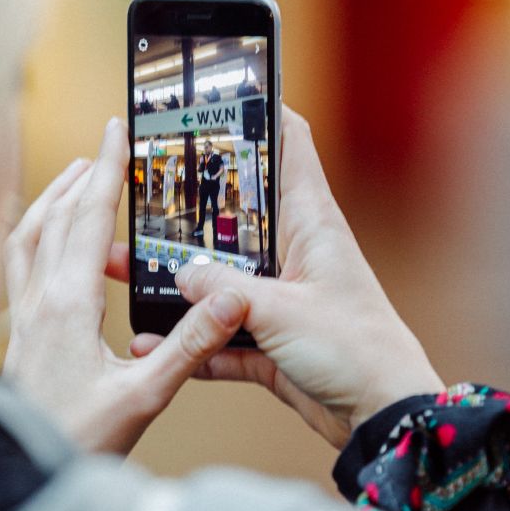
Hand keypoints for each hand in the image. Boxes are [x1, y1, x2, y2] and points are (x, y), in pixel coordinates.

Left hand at [3, 119, 247, 454]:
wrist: (23, 474)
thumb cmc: (81, 440)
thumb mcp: (145, 396)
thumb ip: (191, 345)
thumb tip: (231, 299)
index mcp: (70, 304)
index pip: (88, 219)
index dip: (106, 171)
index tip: (116, 131)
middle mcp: (41, 300)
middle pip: (58, 217)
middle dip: (84, 173)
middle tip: (106, 143)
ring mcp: (25, 315)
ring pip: (30, 235)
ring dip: (53, 198)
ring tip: (76, 176)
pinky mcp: (21, 332)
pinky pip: (20, 263)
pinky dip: (34, 232)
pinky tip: (48, 240)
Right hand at [130, 107, 443, 449]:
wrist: (384, 417)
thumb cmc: (355, 349)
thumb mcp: (281, 311)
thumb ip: (225, 291)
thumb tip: (180, 275)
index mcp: (312, 223)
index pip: (290, 144)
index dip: (260, 111)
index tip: (219, 93)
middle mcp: (296, 251)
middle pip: (237, 214)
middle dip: (190, 207)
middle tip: (142, 195)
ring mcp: (283, 296)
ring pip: (222, 278)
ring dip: (179, 282)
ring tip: (125, 270)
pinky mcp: (274, 340)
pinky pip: (223, 334)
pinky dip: (193, 341)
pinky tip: (152, 342)